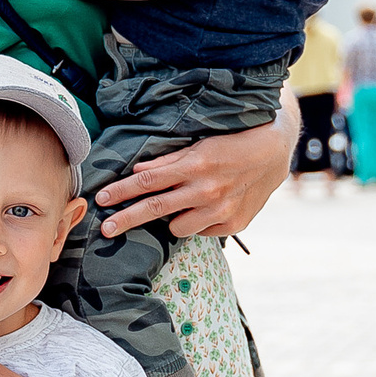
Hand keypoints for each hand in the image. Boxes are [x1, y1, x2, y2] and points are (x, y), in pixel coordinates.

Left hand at [94, 115, 293, 240]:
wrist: (274, 154)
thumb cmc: (232, 144)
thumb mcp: (199, 144)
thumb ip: (169, 161)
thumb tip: (138, 170)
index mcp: (195, 165)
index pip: (148, 181)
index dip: (121, 191)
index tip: (101, 198)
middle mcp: (206, 190)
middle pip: (155, 209)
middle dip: (126, 219)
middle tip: (105, 228)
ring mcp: (220, 211)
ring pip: (177, 228)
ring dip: (171, 219)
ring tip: (180, 205)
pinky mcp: (232, 225)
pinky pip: (201, 232)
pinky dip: (198, 222)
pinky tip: (207, 208)